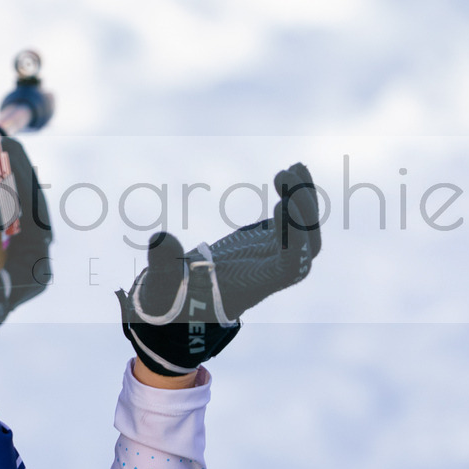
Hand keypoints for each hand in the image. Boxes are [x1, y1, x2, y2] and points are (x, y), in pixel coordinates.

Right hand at [115, 163, 320, 375]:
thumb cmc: (172, 299)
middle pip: (308, 247)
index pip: (290, 267)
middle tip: (286, 177)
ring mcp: (270, 255)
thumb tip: (160, 238)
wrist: (181, 300)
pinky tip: (295, 169)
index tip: (281, 204)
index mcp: (253, 286)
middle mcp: (269, 271)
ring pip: (304, 230)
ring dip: (304, 198)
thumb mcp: (163, 285)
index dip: (295, 238)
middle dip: (303, 212)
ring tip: (294, 167)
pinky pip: (292, 219)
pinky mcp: (265, 243)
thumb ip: (163, 265)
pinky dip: (297, 195)